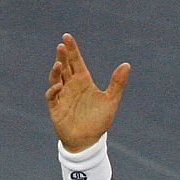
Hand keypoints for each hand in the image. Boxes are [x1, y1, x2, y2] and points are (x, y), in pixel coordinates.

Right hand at [45, 33, 130, 150]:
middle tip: (62, 45)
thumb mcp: (111, 101)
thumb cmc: (99, 122)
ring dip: (56, 70)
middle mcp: (71, 85)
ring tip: (59, 64)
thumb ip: (117, 84)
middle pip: (65, 66)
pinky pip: (52, 96)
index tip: (67, 37)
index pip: (76, 61)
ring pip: (56, 78)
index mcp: (83, 81)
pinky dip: (54, 90)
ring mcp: (62, 95)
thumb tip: (127, 65)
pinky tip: (59, 86)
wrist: (89, 142)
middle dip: (63, 56)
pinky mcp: (55, 107)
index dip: (72, 49)